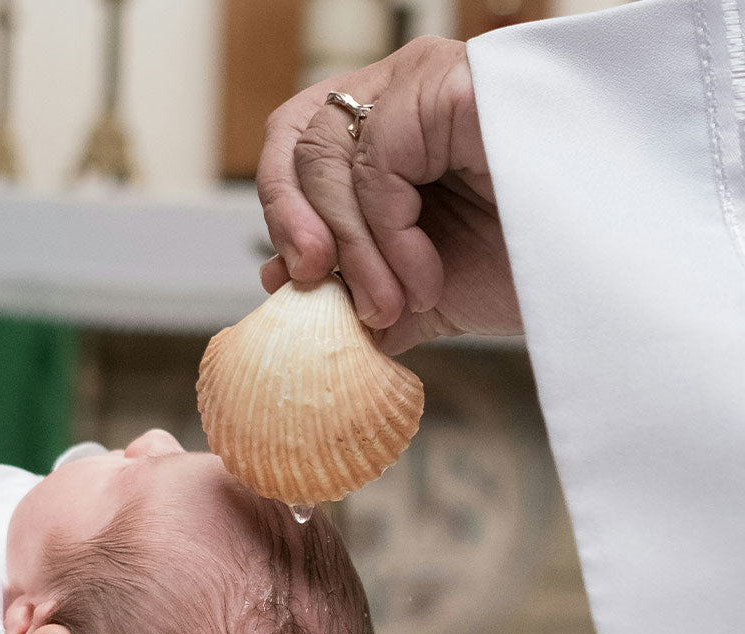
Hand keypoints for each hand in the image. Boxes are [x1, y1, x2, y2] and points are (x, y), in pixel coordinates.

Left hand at [257, 36, 521, 352]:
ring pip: (331, 154)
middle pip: (300, 139)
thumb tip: (283, 292)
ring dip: (355, 252)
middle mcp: (401, 93)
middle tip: (326, 292)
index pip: (297, 144)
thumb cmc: (520, 270)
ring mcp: (426, 82)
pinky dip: (388, 238)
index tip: (292, 282)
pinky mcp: (452, 86)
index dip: (281, 211)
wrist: (598, 278)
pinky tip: (425, 280)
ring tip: (397, 305)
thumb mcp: (418, 290)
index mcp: (386, 132)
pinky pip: (377, 163)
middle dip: (300, 228)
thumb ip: (355, 290)